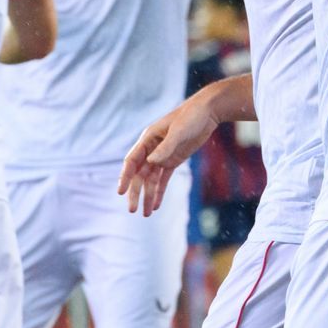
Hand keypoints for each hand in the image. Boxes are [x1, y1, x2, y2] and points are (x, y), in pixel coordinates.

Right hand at [118, 96, 220, 216]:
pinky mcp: (173, 160)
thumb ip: (165, 147)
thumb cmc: (190, 117)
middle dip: (135, 192)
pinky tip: (155, 206)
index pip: (132, 161)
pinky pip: (163, 179)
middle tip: (131, 210)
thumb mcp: (179, 131)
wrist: (207, 112)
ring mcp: (162, 156)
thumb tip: (151, 162)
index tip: (120, 191)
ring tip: (145, 214)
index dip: (125, 177)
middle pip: (139, 174)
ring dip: (147, 196)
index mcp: (147, 139)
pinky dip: (159, 192)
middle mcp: (151, 149)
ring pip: (150, 180)